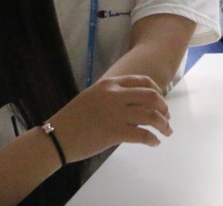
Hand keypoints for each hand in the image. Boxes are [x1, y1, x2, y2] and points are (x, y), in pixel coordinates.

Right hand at [45, 75, 170, 161]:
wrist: (55, 138)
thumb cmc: (71, 119)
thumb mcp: (92, 97)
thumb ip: (111, 96)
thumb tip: (133, 104)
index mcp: (109, 84)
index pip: (142, 81)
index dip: (157, 90)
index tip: (161, 101)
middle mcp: (115, 95)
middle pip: (151, 96)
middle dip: (164, 107)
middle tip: (167, 117)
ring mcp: (116, 113)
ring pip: (151, 115)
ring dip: (163, 124)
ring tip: (166, 132)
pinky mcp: (115, 132)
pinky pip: (143, 134)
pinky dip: (152, 139)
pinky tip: (154, 143)